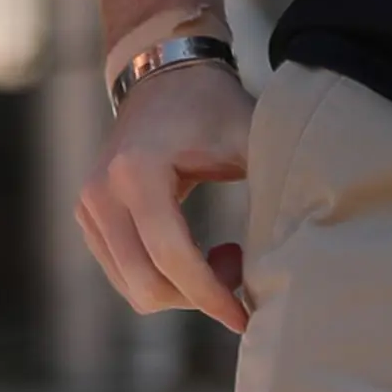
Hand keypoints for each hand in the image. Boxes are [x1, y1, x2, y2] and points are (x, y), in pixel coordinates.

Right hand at [75, 55, 253, 330]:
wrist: (163, 74)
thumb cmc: (211, 106)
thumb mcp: (248, 136)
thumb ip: (275, 183)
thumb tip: (304, 242)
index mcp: (137, 171)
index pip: (171, 257)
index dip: (211, 296)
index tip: (246, 317)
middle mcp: (101, 192)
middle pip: (147, 285)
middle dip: (198, 296)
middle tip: (238, 266)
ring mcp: (88, 206)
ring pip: (133, 288)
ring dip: (181, 289)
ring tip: (220, 254)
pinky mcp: (87, 216)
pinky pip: (123, 274)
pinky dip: (162, 279)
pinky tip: (193, 251)